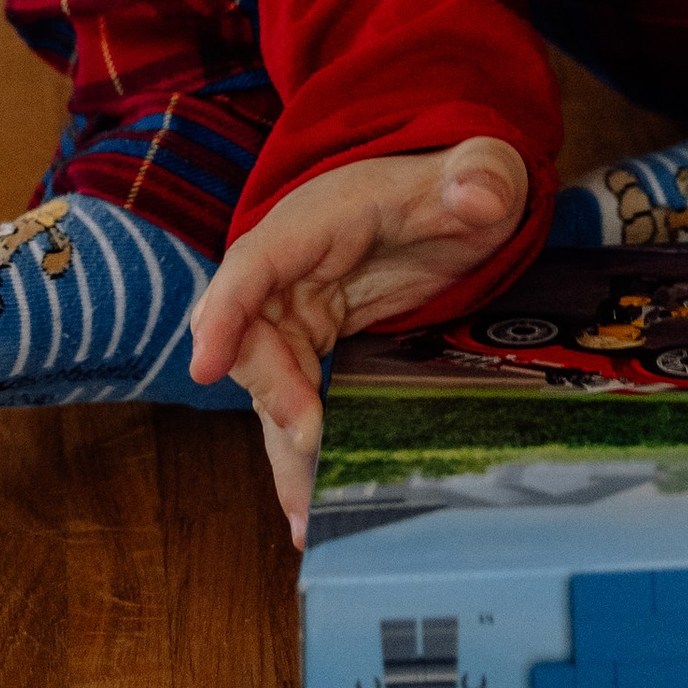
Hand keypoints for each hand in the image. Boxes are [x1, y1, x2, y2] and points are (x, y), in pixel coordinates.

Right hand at [189, 137, 529, 537]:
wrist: (454, 197)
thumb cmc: (452, 183)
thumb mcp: (480, 170)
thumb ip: (481, 176)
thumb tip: (480, 195)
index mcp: (317, 220)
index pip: (254, 263)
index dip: (224, 312)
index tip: (206, 368)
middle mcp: (292, 270)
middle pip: (253, 338)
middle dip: (274, 395)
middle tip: (311, 444)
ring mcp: (299, 310)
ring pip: (270, 385)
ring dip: (283, 449)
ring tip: (306, 517)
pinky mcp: (314, 343)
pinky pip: (293, 400)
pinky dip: (298, 453)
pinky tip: (312, 510)